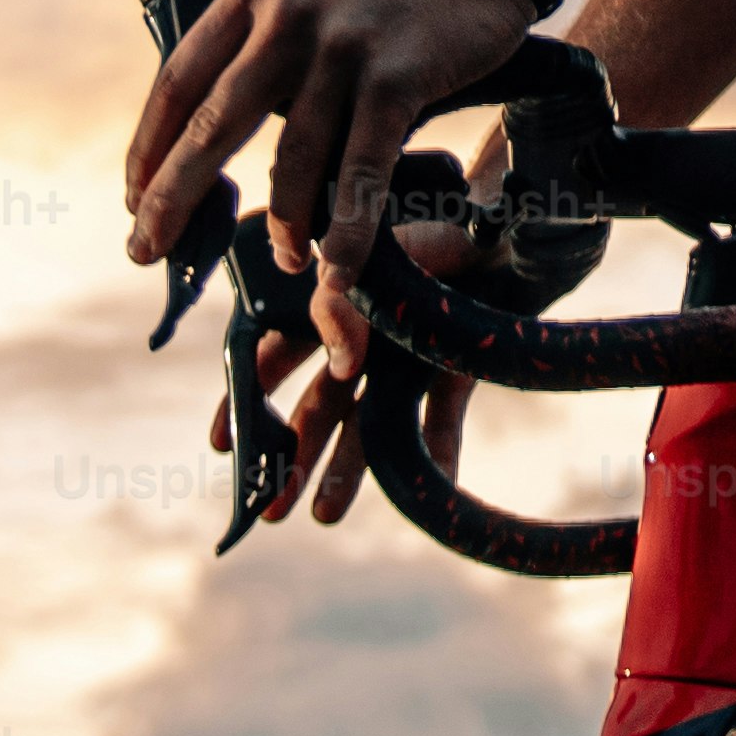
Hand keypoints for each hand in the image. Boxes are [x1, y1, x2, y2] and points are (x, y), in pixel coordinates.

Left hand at [121, 0, 539, 385]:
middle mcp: (287, 16)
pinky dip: (349, 231)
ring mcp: (342, 47)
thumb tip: (220, 130)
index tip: (134, 199)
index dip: (149, 148)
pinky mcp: (397, 77)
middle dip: (173, 198)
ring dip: (283, 225)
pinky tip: (338, 269)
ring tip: (285, 261)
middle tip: (146, 251)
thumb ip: (263, 43)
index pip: (178, 81)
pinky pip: (361, 170)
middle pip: (212, 125)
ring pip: (292, 159)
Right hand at [211, 208, 485, 530]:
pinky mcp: (454, 367)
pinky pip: (440, 419)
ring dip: (348, 470)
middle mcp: (367, 336)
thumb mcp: (374, 253)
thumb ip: (339, 301)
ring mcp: (409, 355)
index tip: (224, 444)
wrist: (511, 218)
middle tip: (270, 508)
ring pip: (371, 423)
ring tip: (324, 517)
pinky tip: (429, 487)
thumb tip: (342, 364)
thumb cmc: (437, 223)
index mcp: (334, 303)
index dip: (248, 399)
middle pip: (321, 404)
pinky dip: (435, 454)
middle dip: (293, 455)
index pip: (278, 356)